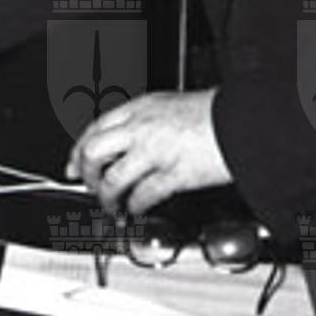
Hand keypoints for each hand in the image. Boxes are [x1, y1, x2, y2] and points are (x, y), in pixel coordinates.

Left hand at [65, 91, 230, 216]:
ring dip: (109, 198)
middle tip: (91, 187)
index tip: (73, 165)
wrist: (242, 123)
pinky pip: (143, 195)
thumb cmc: (212, 115)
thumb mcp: (169, 106)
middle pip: (93, 152)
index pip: (95, 128)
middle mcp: (142, 128)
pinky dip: (136, 206)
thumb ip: (144, 122)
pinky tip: (137, 209)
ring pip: (113, 178)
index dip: (78, 151)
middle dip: (87, 174)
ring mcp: (156, 151)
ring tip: (114, 207)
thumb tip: (124, 143)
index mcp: (140, 108)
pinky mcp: (173, 174)